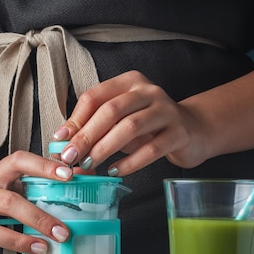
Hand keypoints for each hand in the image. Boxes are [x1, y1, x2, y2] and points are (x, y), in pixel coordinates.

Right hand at [0, 151, 72, 253]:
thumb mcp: (3, 177)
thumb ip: (33, 178)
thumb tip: (77, 177)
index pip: (19, 162)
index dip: (43, 166)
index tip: (68, 175)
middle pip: (8, 202)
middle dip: (38, 218)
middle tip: (63, 232)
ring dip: (18, 242)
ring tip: (42, 249)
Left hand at [53, 70, 208, 174]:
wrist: (193, 131)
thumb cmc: (150, 126)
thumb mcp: (121, 119)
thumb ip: (96, 125)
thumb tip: (63, 140)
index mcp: (130, 82)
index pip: (96, 96)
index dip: (75, 119)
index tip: (60, 140)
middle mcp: (149, 91)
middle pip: (111, 110)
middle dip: (86, 135)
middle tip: (70, 156)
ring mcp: (166, 111)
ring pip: (130, 127)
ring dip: (105, 148)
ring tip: (89, 164)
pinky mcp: (179, 133)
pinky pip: (151, 149)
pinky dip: (130, 162)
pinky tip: (116, 171)